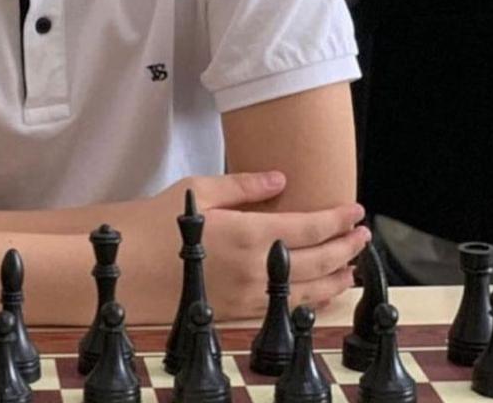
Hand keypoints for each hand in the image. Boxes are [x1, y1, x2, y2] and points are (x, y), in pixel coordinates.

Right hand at [160, 171, 367, 317]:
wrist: (129, 265)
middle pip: (316, 261)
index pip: (308, 227)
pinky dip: (309, 300)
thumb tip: (281, 179)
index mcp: (247, 233)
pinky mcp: (238, 312)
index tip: (356, 211)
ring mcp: (248, 295)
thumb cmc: (159, 221)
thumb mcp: (199, 189)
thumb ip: (244, 185)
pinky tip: (318, 293)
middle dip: (345, 247)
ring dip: (334, 278)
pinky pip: (284, 308)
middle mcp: (254, 268)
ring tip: (352, 268)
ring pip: (306, 291)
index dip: (336, 220)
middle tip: (363, 235)